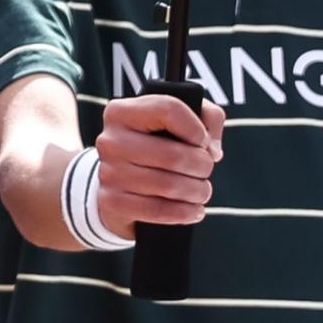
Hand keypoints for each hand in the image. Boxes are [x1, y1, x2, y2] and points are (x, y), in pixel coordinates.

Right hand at [89, 90, 226, 235]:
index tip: (203, 141)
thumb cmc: (158, 146)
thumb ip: (207, 117)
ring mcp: (109, 172)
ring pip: (170, 186)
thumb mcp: (180, 121)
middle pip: (174, 155)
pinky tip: (195, 210)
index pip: (168, 109)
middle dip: (203, 166)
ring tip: (202, 191)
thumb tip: (213, 150)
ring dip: (198, 191)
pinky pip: (159, 210)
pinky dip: (185, 213)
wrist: (122, 184)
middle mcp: (110, 140)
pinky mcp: (112, 202)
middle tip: (206, 170)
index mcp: (122, 112)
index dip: (196, 128)